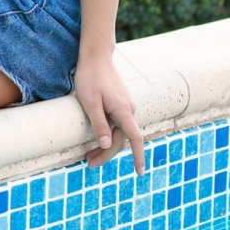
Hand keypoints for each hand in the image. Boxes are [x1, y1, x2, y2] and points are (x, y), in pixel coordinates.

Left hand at [73, 51, 145, 173]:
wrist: (95, 56)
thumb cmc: (90, 77)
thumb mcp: (90, 102)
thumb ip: (99, 124)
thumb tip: (107, 145)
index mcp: (123, 110)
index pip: (135, 139)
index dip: (138, 157)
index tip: (140, 172)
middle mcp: (128, 110)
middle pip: (121, 139)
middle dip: (106, 154)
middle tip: (88, 164)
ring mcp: (125, 107)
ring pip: (119, 133)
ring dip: (106, 146)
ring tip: (89, 156)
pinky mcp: (120, 104)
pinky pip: (117, 124)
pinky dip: (108, 135)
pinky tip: (97, 140)